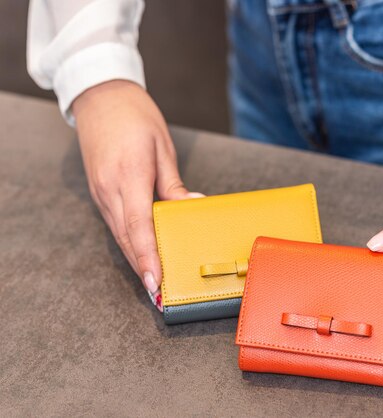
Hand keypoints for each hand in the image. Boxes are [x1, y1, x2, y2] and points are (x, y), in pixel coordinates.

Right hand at [73, 80, 202, 309]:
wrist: (100, 96)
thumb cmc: (136, 116)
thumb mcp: (161, 147)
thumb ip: (173, 183)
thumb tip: (191, 205)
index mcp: (129, 176)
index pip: (139, 225)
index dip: (147, 257)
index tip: (156, 283)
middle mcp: (110, 190)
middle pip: (127, 239)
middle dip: (143, 269)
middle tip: (160, 297)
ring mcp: (102, 193)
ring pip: (120, 236)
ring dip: (136, 261)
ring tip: (154, 285)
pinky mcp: (100, 192)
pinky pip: (116, 224)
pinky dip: (129, 243)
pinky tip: (142, 255)